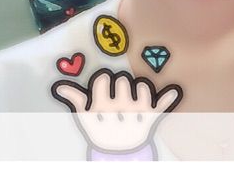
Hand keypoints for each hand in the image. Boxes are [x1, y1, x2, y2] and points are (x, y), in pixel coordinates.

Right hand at [51, 68, 182, 152]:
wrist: (116, 156)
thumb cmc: (100, 130)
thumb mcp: (85, 117)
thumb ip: (75, 97)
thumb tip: (59, 86)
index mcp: (101, 105)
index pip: (103, 78)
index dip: (103, 80)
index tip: (103, 86)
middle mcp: (119, 108)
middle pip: (122, 79)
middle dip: (120, 84)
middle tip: (117, 96)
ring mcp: (136, 114)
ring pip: (142, 86)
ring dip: (139, 89)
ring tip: (132, 99)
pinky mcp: (150, 120)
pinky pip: (162, 106)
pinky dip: (168, 98)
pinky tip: (174, 90)